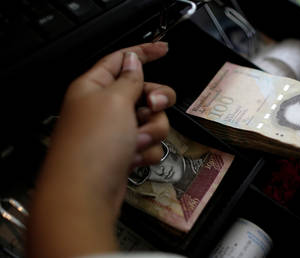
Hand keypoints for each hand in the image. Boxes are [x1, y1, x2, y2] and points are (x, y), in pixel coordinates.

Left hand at [27, 41, 175, 257]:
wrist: (87, 193)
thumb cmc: (94, 144)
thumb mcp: (114, 100)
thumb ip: (130, 78)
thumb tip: (133, 59)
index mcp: (95, 86)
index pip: (122, 60)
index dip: (144, 52)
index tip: (165, 49)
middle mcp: (105, 107)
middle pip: (145, 91)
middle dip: (156, 100)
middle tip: (151, 107)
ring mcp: (116, 131)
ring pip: (154, 119)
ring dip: (152, 130)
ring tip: (136, 141)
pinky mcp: (125, 152)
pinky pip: (150, 143)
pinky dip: (147, 150)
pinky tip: (133, 158)